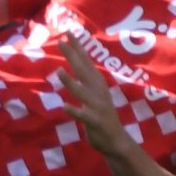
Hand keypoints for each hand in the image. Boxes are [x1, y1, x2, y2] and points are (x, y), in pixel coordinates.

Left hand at [58, 34, 129, 157]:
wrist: (117, 142)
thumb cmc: (102, 116)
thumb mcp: (95, 94)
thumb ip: (86, 80)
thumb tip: (76, 63)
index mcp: (97, 84)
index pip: (86, 62)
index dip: (78, 47)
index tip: (68, 32)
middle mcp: (99, 92)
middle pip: (84, 71)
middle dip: (73, 56)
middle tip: (61, 41)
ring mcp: (98, 107)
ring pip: (82, 93)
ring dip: (70, 82)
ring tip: (58, 71)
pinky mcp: (95, 122)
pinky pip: (84, 116)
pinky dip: (75, 111)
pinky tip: (64, 107)